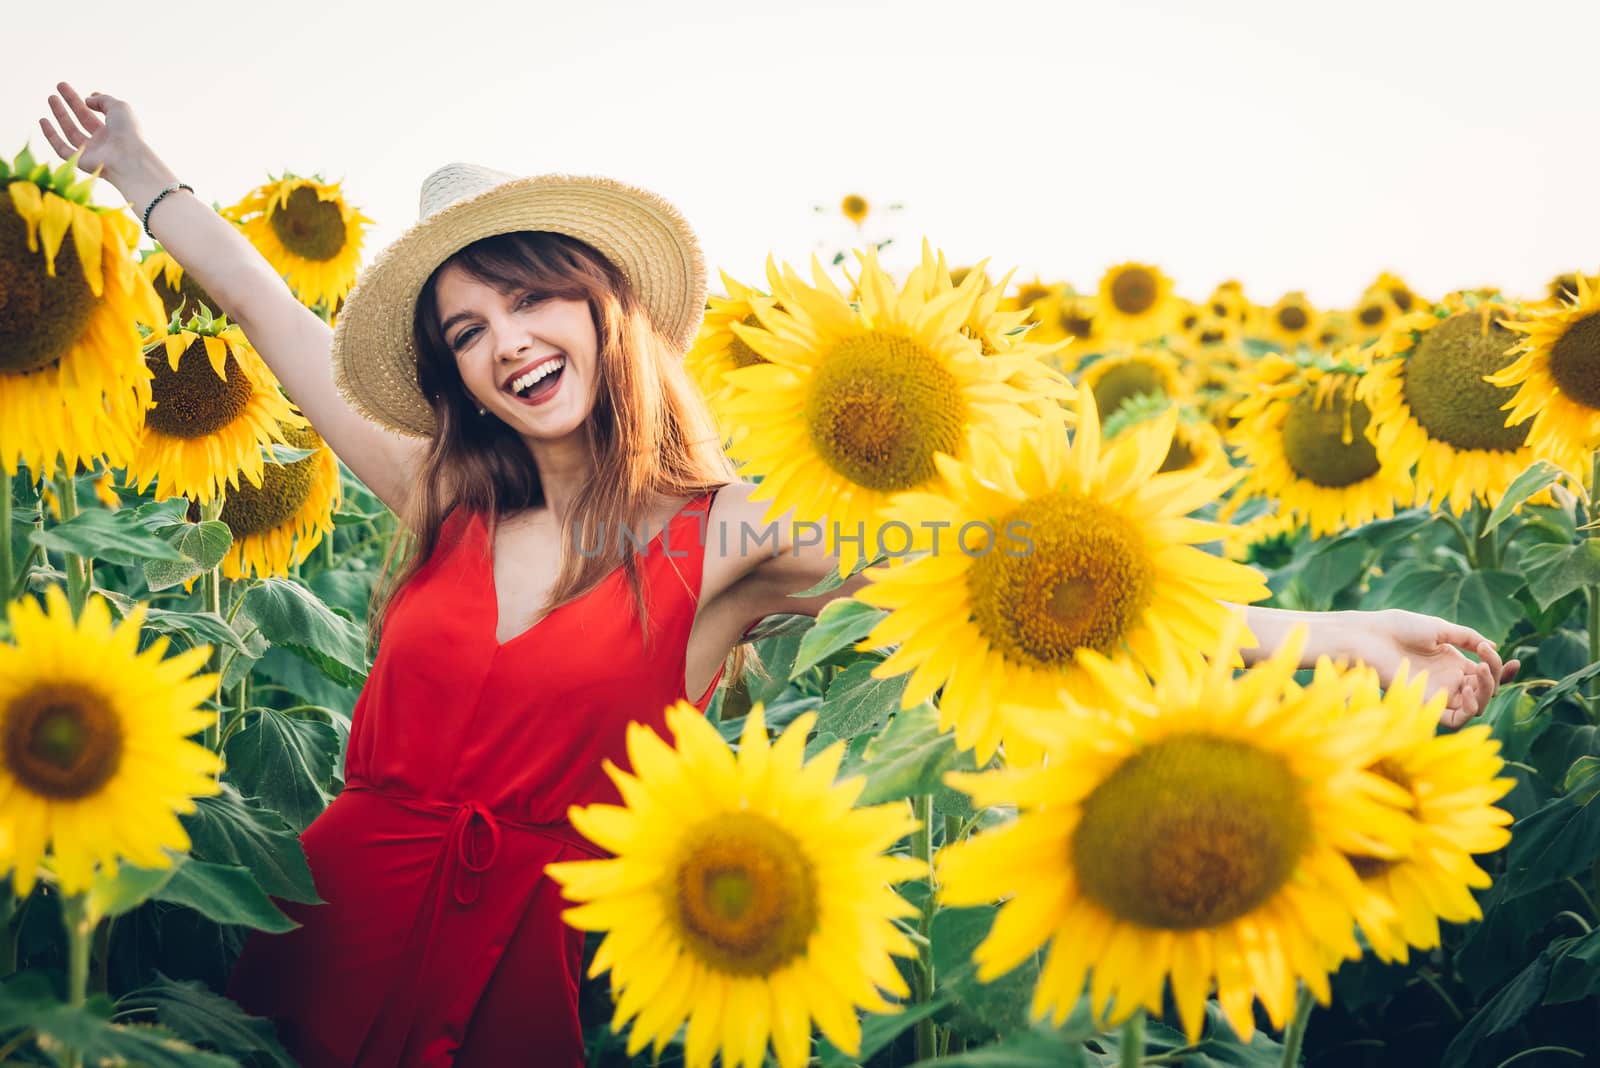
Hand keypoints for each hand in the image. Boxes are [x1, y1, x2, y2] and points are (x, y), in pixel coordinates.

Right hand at [38, 82, 151, 192]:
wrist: (127, 157)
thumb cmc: (127, 132)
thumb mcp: (119, 107)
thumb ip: (103, 99)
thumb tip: (88, 99)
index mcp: (115, 130)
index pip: (99, 114)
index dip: (91, 103)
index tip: (86, 94)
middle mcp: (103, 142)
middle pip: (83, 120)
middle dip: (71, 103)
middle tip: (59, 86)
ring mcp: (91, 152)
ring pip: (71, 132)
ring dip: (60, 114)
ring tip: (51, 97)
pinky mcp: (79, 162)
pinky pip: (61, 148)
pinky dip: (51, 135)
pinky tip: (43, 120)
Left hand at [1339, 609, 1519, 728]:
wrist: (1371, 636)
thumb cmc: (1399, 628)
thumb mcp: (1440, 629)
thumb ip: (1468, 637)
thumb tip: (1492, 646)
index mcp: (1451, 662)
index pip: (1485, 674)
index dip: (1502, 672)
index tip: (1515, 661)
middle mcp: (1447, 680)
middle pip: (1484, 691)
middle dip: (1494, 677)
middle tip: (1485, 660)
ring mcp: (1438, 692)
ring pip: (1475, 706)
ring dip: (1486, 692)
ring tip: (1477, 674)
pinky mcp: (1426, 703)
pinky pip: (1455, 718)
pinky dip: (1470, 709)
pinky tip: (1468, 690)